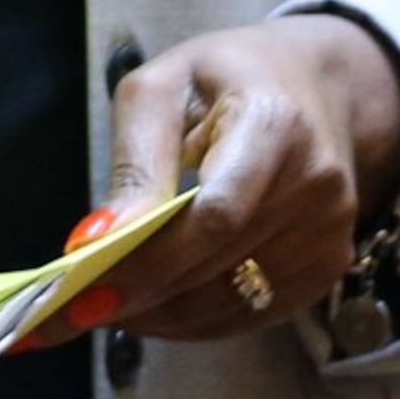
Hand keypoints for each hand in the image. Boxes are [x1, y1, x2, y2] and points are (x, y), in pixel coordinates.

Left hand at [21, 16, 399, 348]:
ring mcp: (330, 231)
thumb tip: (95, 242)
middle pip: (216, 265)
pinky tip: (157, 305)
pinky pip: (252, 314)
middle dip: (137, 295)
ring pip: (229, 302)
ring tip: (107, 307)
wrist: (320, 85)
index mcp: (275, 124)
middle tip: (69, 314)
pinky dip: (196, 321)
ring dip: (160, 316)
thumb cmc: (227, 77)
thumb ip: (135, 161)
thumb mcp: (165, 86)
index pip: (214, 216)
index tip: (82, 292)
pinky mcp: (330, 265)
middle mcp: (315, 184)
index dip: (148, 262)